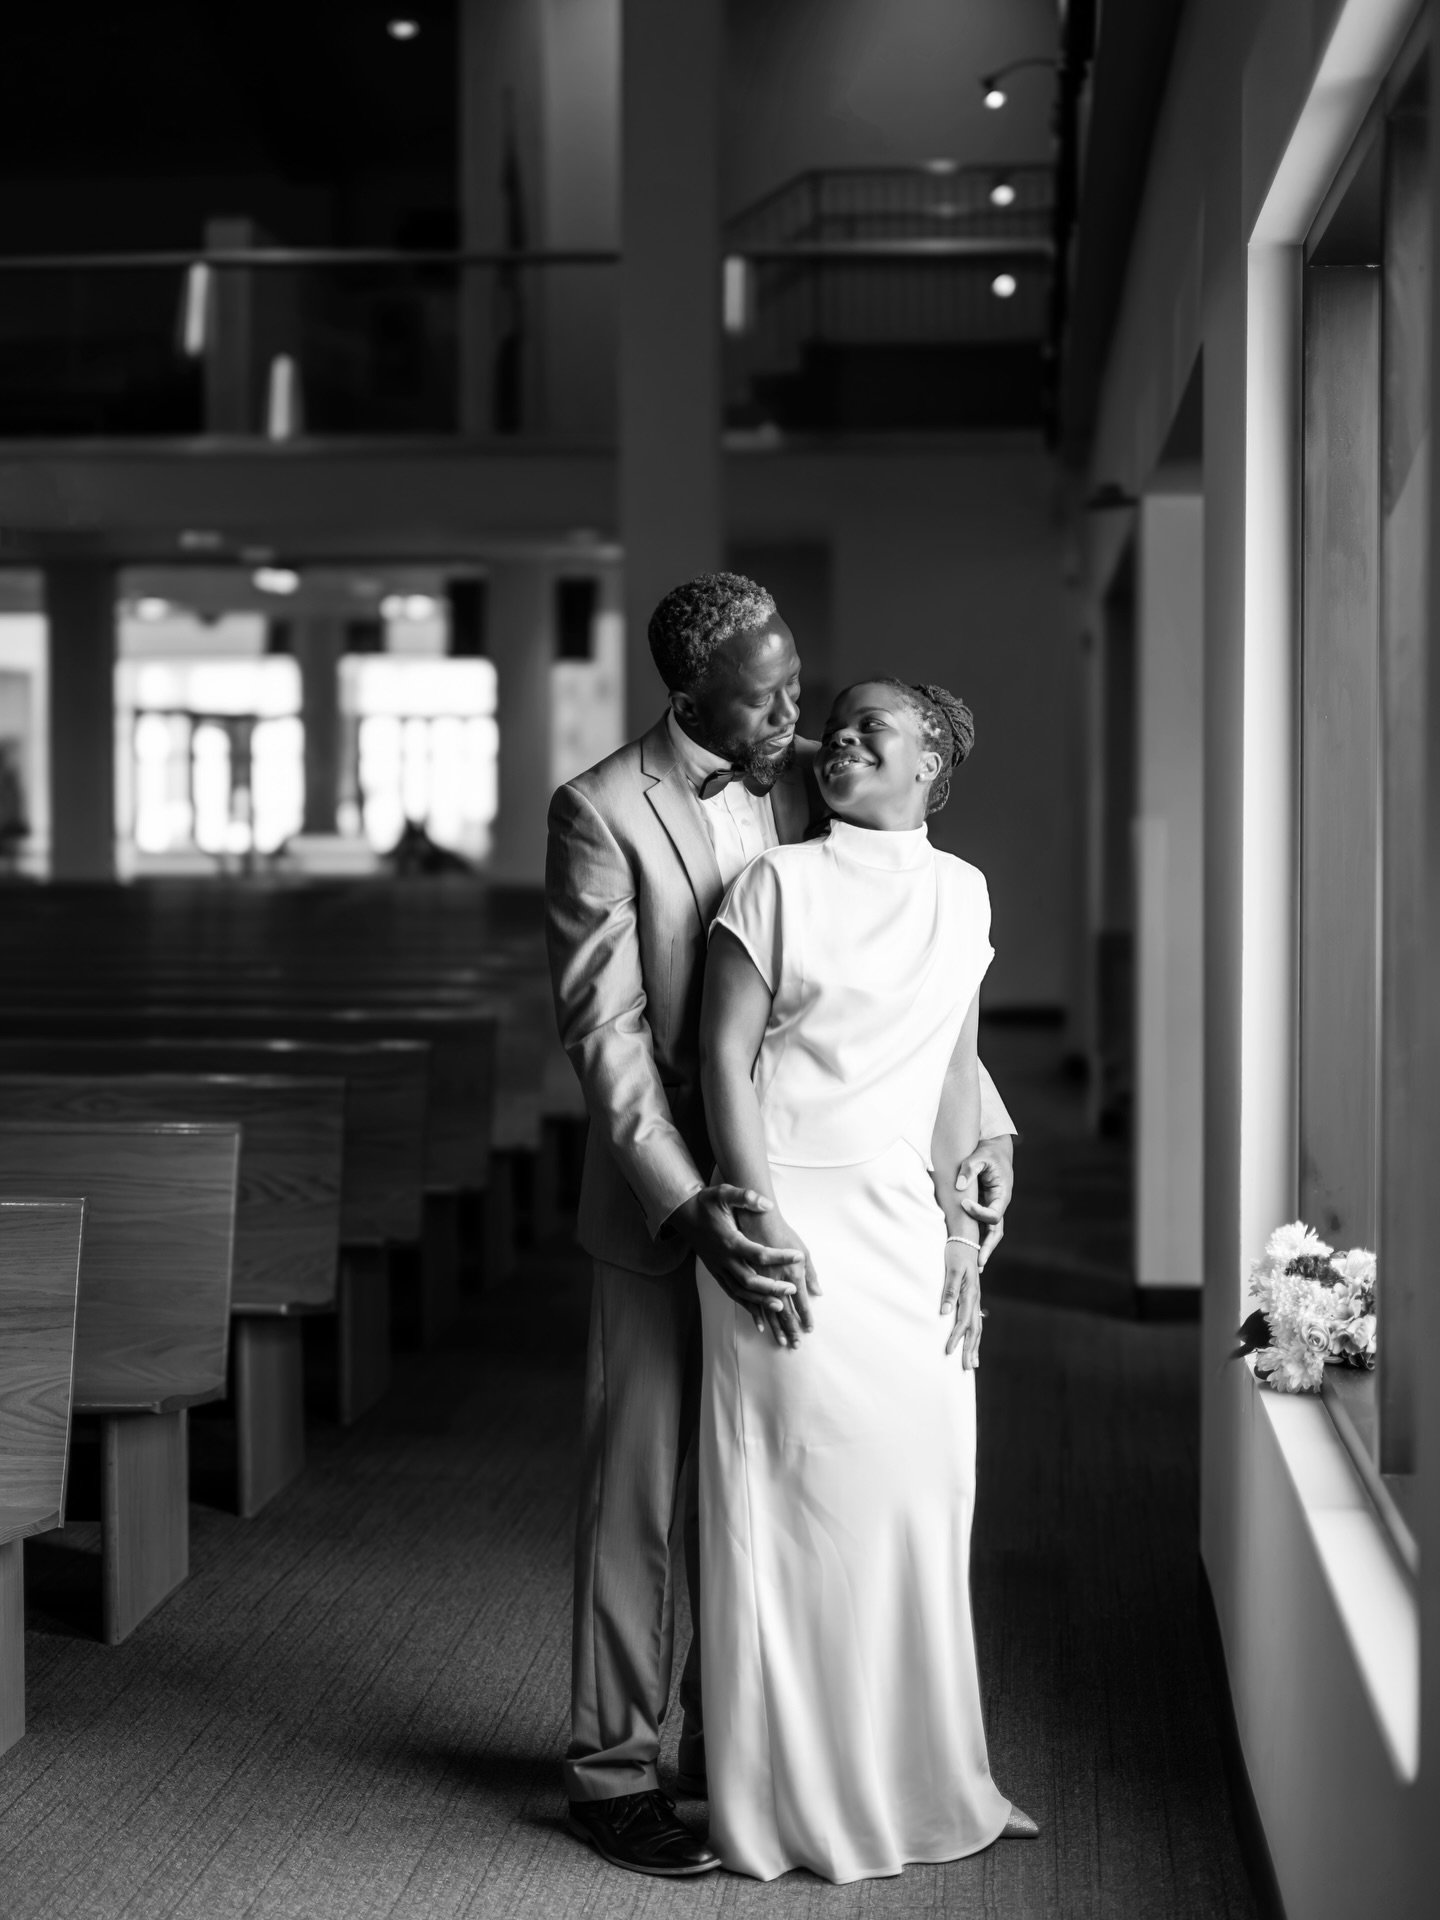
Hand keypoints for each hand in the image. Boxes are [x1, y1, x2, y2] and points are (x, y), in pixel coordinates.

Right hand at [671, 1185, 800, 1336]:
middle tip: (792, 1289)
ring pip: (740, 1292)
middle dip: (772, 1287)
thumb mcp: (723, 1193)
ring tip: (780, 1306)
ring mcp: (718, 1268)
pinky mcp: (716, 1273)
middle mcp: (723, 1259)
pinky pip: (731, 1293)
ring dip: (760, 1301)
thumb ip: (745, 1197)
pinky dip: (745, 1305)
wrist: (683, 1214)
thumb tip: (767, 1204)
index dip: (780, 1257)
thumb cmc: (706, 1203)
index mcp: (729, 1241)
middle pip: (750, 1280)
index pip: (758, 1254)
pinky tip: (758, 1315)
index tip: (798, 1256)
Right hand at [744, 1202, 820, 1349]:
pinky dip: (756, 1314)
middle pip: (783, 1310)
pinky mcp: (742, 1275)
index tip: (810, 1330)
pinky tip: (761, 1326)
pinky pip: (749, 1300)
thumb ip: (810, 1270)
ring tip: (782, 1342)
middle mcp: (772, 1278)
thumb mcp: (800, 1246)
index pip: (800, 1301)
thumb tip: (818, 1291)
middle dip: (791, 1328)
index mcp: (789, 1271)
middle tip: (796, 1346)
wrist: (745, 1212)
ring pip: (766, 1309)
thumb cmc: (774, 1225)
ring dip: (775, 1326)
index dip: (805, 1316)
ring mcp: (755, 1278)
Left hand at [940, 1238, 982, 1365]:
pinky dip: (974, 1335)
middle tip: (968, 1368)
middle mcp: (975, 1299)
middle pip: (974, 1329)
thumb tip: (945, 1312)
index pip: (963, 1322)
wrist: (966, 1239)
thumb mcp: (952, 1270)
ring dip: (974, 1346)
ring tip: (973, 1363)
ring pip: (977, 1327)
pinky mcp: (972, 1297)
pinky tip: (972, 1342)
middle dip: (970, 1349)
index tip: (949, 1352)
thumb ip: (949, 1290)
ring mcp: (975, 1298)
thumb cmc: (956, 1253)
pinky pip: (975, 1320)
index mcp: (970, 1294)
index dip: (956, 1338)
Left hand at [955, 1133, 1013, 1272]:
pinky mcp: (986, 1207)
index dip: (978, 1212)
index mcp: (1002, 1194)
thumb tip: (960, 1186)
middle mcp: (1000, 1204)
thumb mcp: (979, 1156)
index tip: (963, 1204)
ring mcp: (994, 1207)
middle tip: (978, 1263)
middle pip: (996, 1231)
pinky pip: (983, 1226)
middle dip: (987, 1247)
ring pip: (991, 1233)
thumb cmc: (988, 1151)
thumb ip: (969, 1169)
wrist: (995, 1148)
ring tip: (975, 1266)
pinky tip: (969, 1251)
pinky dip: (978, 1239)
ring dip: (984, 1248)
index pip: (994, 1214)